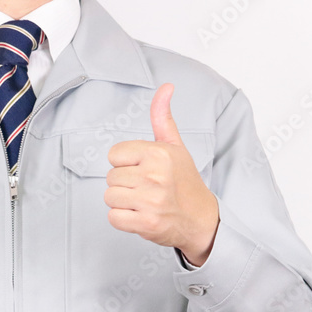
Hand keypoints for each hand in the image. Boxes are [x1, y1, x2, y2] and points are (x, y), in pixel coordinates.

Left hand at [104, 83, 219, 266]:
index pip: (114, 155)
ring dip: (123, 203)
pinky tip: (140, 216)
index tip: (143, 170)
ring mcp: (150, 201)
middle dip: (124, 184)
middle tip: (146, 189)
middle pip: (110, 178)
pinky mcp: (146, 223)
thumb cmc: (184, 182)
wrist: (201, 219)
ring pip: (110, 197)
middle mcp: (155, 175)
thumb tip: (166, 87)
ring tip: (143, 202)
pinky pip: (114, 218)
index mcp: (159, 153)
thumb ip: (163, 118)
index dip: (125, 164)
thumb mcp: (175, 146)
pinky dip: (123, 220)